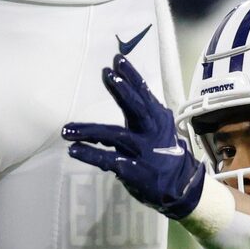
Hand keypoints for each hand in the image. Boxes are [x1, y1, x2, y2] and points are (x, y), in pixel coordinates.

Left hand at [62, 53, 206, 218]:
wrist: (183, 188)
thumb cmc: (166, 154)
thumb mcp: (160, 128)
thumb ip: (144, 109)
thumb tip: (126, 83)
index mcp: (158, 119)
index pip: (144, 93)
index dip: (131, 76)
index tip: (117, 60)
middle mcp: (152, 132)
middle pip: (137, 108)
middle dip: (122, 90)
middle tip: (107, 74)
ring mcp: (143, 152)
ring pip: (115, 136)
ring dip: (89, 131)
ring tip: (66, 129)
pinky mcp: (134, 171)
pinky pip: (109, 161)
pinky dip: (90, 155)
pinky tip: (74, 150)